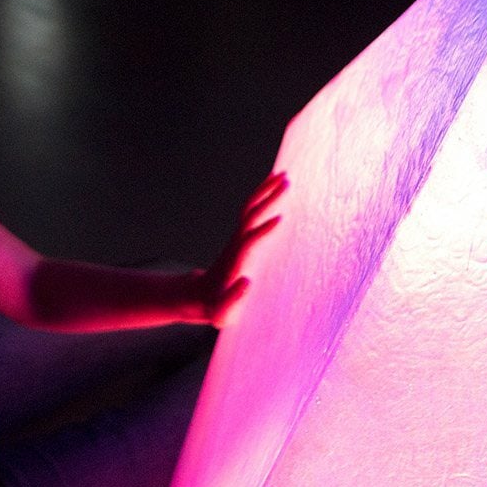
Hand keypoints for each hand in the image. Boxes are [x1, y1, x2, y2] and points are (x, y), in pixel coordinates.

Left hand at [196, 170, 287, 326]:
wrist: (198, 298)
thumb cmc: (215, 308)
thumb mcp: (221, 311)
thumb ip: (232, 299)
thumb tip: (246, 281)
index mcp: (236, 260)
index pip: (250, 240)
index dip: (263, 230)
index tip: (280, 218)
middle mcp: (237, 243)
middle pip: (251, 215)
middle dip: (268, 199)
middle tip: (287, 182)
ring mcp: (238, 238)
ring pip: (251, 208)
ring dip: (266, 191)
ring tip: (284, 175)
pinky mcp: (241, 238)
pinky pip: (252, 212)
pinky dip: (262, 197)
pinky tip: (274, 188)